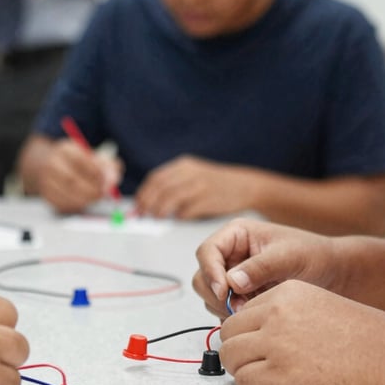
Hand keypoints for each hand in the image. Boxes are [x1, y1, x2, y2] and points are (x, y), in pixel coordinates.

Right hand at [38, 139, 120, 213]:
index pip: (81, 160)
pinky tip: (85, 201)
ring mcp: (46, 180)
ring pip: (67, 193)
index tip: (109, 180)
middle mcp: (52, 163)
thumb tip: (113, 179)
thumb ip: (106, 165)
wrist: (48, 166)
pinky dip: (77, 205)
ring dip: (86, 198)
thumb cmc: (76, 162)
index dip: (97, 172)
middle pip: (72, 179)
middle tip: (104, 193)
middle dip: (92, 189)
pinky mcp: (47, 195)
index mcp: (65, 149)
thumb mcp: (92, 156)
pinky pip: (63, 204)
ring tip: (96, 197)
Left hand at [135, 155, 261, 219]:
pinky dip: (179, 216)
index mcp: (184, 165)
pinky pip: (187, 210)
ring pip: (170, 198)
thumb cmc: (216, 184)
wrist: (246, 186)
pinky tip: (177, 219)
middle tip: (142, 214)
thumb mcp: (194, 175)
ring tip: (156, 218)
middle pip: (160, 188)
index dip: (144, 192)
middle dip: (148, 203)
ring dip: (160, 211)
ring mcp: (200, 186)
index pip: (156, 178)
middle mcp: (191, 173)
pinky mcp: (209, 200)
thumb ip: (174, 184)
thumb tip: (149, 200)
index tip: (138, 204)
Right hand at [192, 218, 339, 318]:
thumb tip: (232, 281)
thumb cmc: (313, 255)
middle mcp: (230, 254)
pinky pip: (222, 307)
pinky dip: (231, 314)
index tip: (223, 292)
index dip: (210, 272)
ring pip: (209, 293)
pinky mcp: (240, 294)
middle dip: (215, 293)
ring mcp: (233, 275)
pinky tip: (252, 314)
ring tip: (251, 309)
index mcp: (237, 235)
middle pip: (202, 274)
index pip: (207, 251)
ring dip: (224, 306)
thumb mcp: (288, 257)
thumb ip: (259, 267)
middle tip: (238, 307)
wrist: (333, 273)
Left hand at [219, 280, 384, 384]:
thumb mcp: (320, 307)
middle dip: (238, 352)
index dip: (246, 335)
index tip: (255, 348)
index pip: (241, 312)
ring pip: (231, 357)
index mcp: (286, 292)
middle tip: (253, 367)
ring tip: (264, 380)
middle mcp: (276, 312)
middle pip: (229, 333)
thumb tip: (255, 334)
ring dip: (243, 372)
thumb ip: (285, 315)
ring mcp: (277, 342)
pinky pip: (245, 382)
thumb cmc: (366, 338)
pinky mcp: (281, 373)